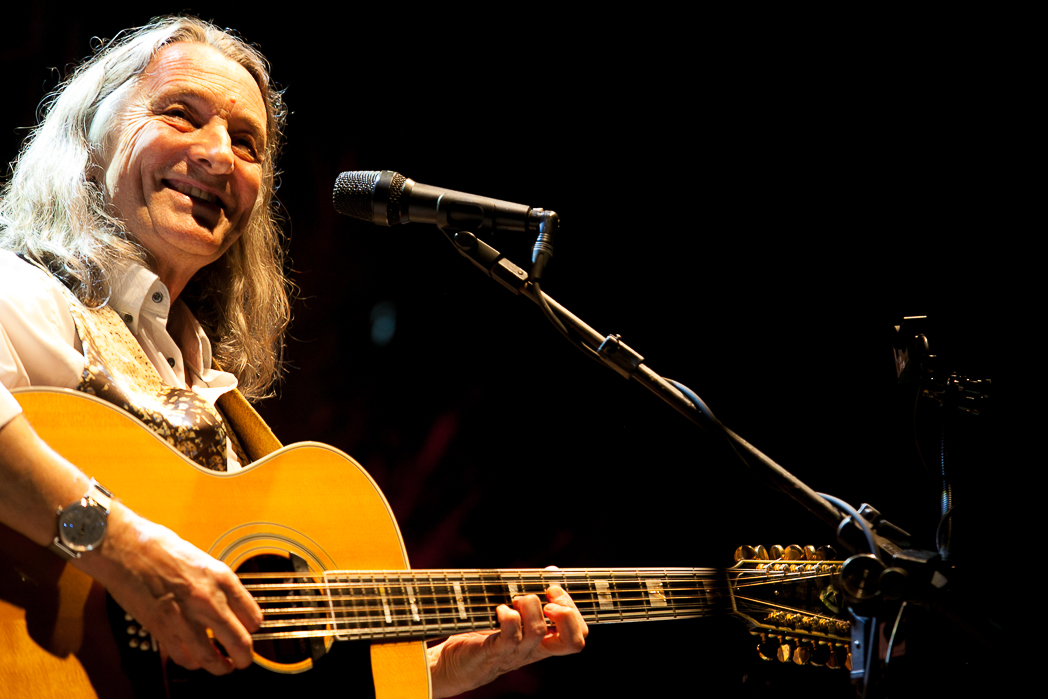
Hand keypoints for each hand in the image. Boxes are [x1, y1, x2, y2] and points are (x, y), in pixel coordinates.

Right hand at [76, 503, 262, 673]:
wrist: (126, 548)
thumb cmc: (160, 548)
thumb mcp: (203, 560)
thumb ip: (217, 584)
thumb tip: (230, 603)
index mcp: (222, 579)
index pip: (253, 616)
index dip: (254, 627)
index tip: (251, 629)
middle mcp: (208, 600)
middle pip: (239, 641)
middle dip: (245, 656)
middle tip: (245, 660)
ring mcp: (184, 618)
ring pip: (212, 658)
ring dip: (221, 667)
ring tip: (224, 667)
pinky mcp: (161, 629)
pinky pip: (183, 657)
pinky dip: (192, 663)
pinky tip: (196, 660)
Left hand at [429, 583, 587, 697]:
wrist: (455, 666)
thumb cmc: (487, 636)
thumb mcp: (516, 616)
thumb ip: (536, 596)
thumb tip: (553, 571)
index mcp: (544, 642)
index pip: (580, 636)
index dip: (575, 611)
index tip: (554, 591)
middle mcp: (535, 649)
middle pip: (574, 641)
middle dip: (566, 612)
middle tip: (547, 598)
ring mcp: (516, 652)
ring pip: (537, 630)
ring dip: (529, 604)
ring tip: (515, 599)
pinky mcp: (494, 651)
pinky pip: (509, 634)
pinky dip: (507, 614)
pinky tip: (498, 609)